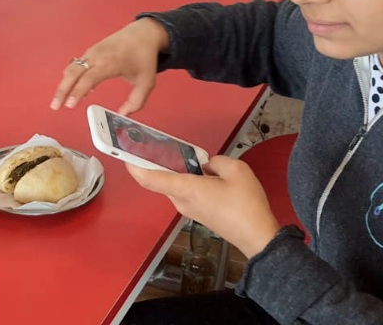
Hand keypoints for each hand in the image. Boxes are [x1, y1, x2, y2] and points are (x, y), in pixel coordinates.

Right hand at [49, 17, 168, 114]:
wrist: (143, 33)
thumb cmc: (143, 56)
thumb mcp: (147, 81)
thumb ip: (137, 101)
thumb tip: (124, 114)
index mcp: (109, 63)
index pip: (88, 78)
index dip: (77, 92)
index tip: (70, 105)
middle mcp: (97, 56)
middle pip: (73, 73)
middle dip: (62, 90)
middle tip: (55, 106)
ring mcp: (91, 53)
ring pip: (71, 69)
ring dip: (63, 85)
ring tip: (60, 101)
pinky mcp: (90, 52)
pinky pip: (76, 66)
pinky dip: (71, 78)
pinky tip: (75, 90)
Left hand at [125, 156, 280, 257]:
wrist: (258, 237)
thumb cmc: (246, 204)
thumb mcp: (237, 170)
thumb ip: (218, 161)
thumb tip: (208, 166)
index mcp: (186, 188)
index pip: (151, 178)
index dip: (135, 167)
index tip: (124, 155)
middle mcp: (181, 201)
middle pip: (163, 179)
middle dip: (160, 162)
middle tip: (160, 145)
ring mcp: (189, 210)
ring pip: (176, 186)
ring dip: (179, 172)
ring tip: (192, 157)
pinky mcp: (198, 214)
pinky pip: (187, 193)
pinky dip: (190, 181)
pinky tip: (206, 175)